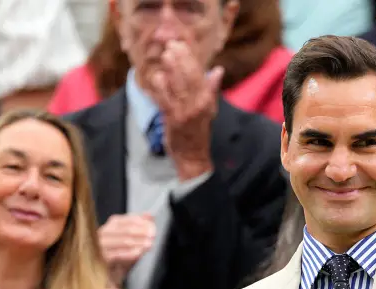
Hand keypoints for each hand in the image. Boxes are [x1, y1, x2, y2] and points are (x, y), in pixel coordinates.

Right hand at [98, 213, 155, 285]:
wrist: (105, 288)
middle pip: (121, 229)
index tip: (151, 224)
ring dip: (137, 241)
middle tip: (152, 234)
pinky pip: (115, 255)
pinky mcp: (98, 262)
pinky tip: (139, 253)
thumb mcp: (131, 248)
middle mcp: (98, 238)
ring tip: (149, 244)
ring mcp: (96, 250)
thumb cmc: (116, 268)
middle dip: (140, 231)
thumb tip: (149, 216)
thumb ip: (139, 231)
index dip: (137, 220)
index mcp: (105, 232)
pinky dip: (129, 253)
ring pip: (119, 241)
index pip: (120, 220)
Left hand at [151, 40, 221, 180]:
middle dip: (179, 60)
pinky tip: (156, 78)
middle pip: (188, 77)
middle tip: (170, 47)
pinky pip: (165, 100)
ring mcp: (185, 112)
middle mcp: (198, 105)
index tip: (182, 45)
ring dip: (170, 69)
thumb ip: (211, 89)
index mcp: (207, 100)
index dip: (190, 58)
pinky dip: (160, 88)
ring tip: (165, 57)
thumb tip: (218, 70)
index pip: (199, 74)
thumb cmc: (198, 131)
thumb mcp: (209, 109)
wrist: (193, 156)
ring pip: (177, 86)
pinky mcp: (172, 120)